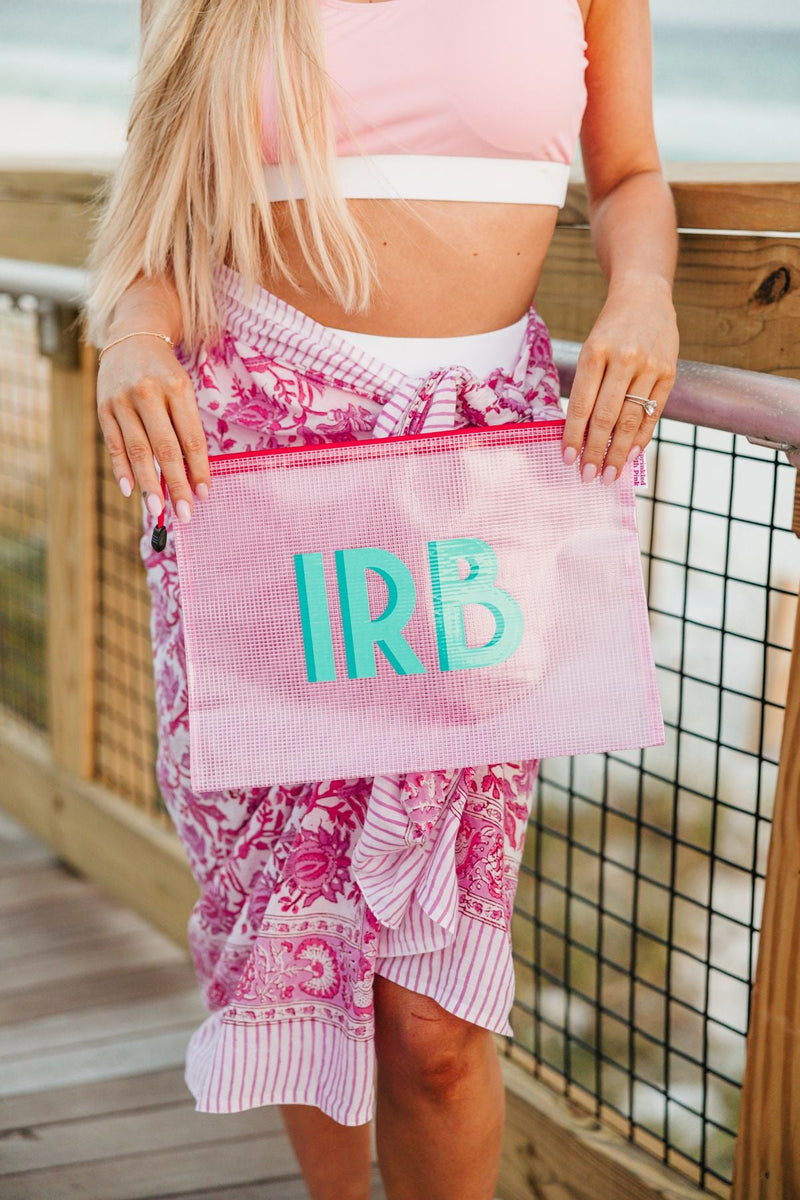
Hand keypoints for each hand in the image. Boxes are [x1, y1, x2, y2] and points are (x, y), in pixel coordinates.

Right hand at [96, 336, 209, 523]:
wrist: (132, 337)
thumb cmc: (165, 373)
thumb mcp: (183, 390)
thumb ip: (186, 427)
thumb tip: (191, 476)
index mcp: (177, 388)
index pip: (191, 438)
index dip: (198, 469)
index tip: (203, 495)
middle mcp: (148, 393)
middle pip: (165, 448)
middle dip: (176, 485)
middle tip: (184, 513)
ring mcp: (122, 401)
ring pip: (137, 450)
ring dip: (149, 484)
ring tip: (158, 509)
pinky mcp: (104, 407)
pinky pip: (114, 444)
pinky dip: (121, 469)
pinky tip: (130, 490)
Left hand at [561, 273, 678, 482]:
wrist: (645, 296)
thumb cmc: (610, 329)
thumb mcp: (592, 348)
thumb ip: (587, 386)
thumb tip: (578, 433)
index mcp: (595, 352)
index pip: (581, 404)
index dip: (573, 435)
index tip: (567, 459)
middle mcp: (623, 359)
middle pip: (607, 416)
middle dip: (595, 451)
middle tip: (587, 476)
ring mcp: (649, 366)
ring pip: (631, 419)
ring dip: (619, 452)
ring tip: (610, 473)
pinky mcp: (669, 372)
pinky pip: (653, 413)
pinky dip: (642, 437)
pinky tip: (632, 455)